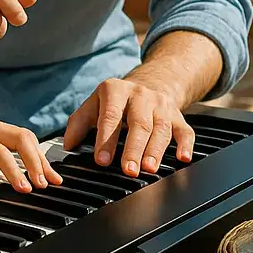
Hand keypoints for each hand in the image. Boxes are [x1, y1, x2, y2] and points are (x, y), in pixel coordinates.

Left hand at [0, 97, 61, 197]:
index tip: (25, 189)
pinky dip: (34, 151)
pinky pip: (20, 137)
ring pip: (24, 136)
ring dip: (40, 156)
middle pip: (21, 138)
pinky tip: (42, 167)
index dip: (14, 171)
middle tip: (45, 186)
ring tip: (52, 179)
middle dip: (36, 161)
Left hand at [62, 77, 194, 176]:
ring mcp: (161, 106)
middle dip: (133, 148)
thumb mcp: (93, 105)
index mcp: (115, 91)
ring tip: (149, 168)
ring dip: (155, 150)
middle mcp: (140, 95)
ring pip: (161, 128)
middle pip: (139, 123)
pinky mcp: (178, 116)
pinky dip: (185, 145)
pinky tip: (183, 158)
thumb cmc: (116, 101)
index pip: (110, 116)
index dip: (106, 139)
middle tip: (128, 170)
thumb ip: (78, 124)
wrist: (149, 83)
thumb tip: (68, 145)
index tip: (102, 160)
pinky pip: (185, 131)